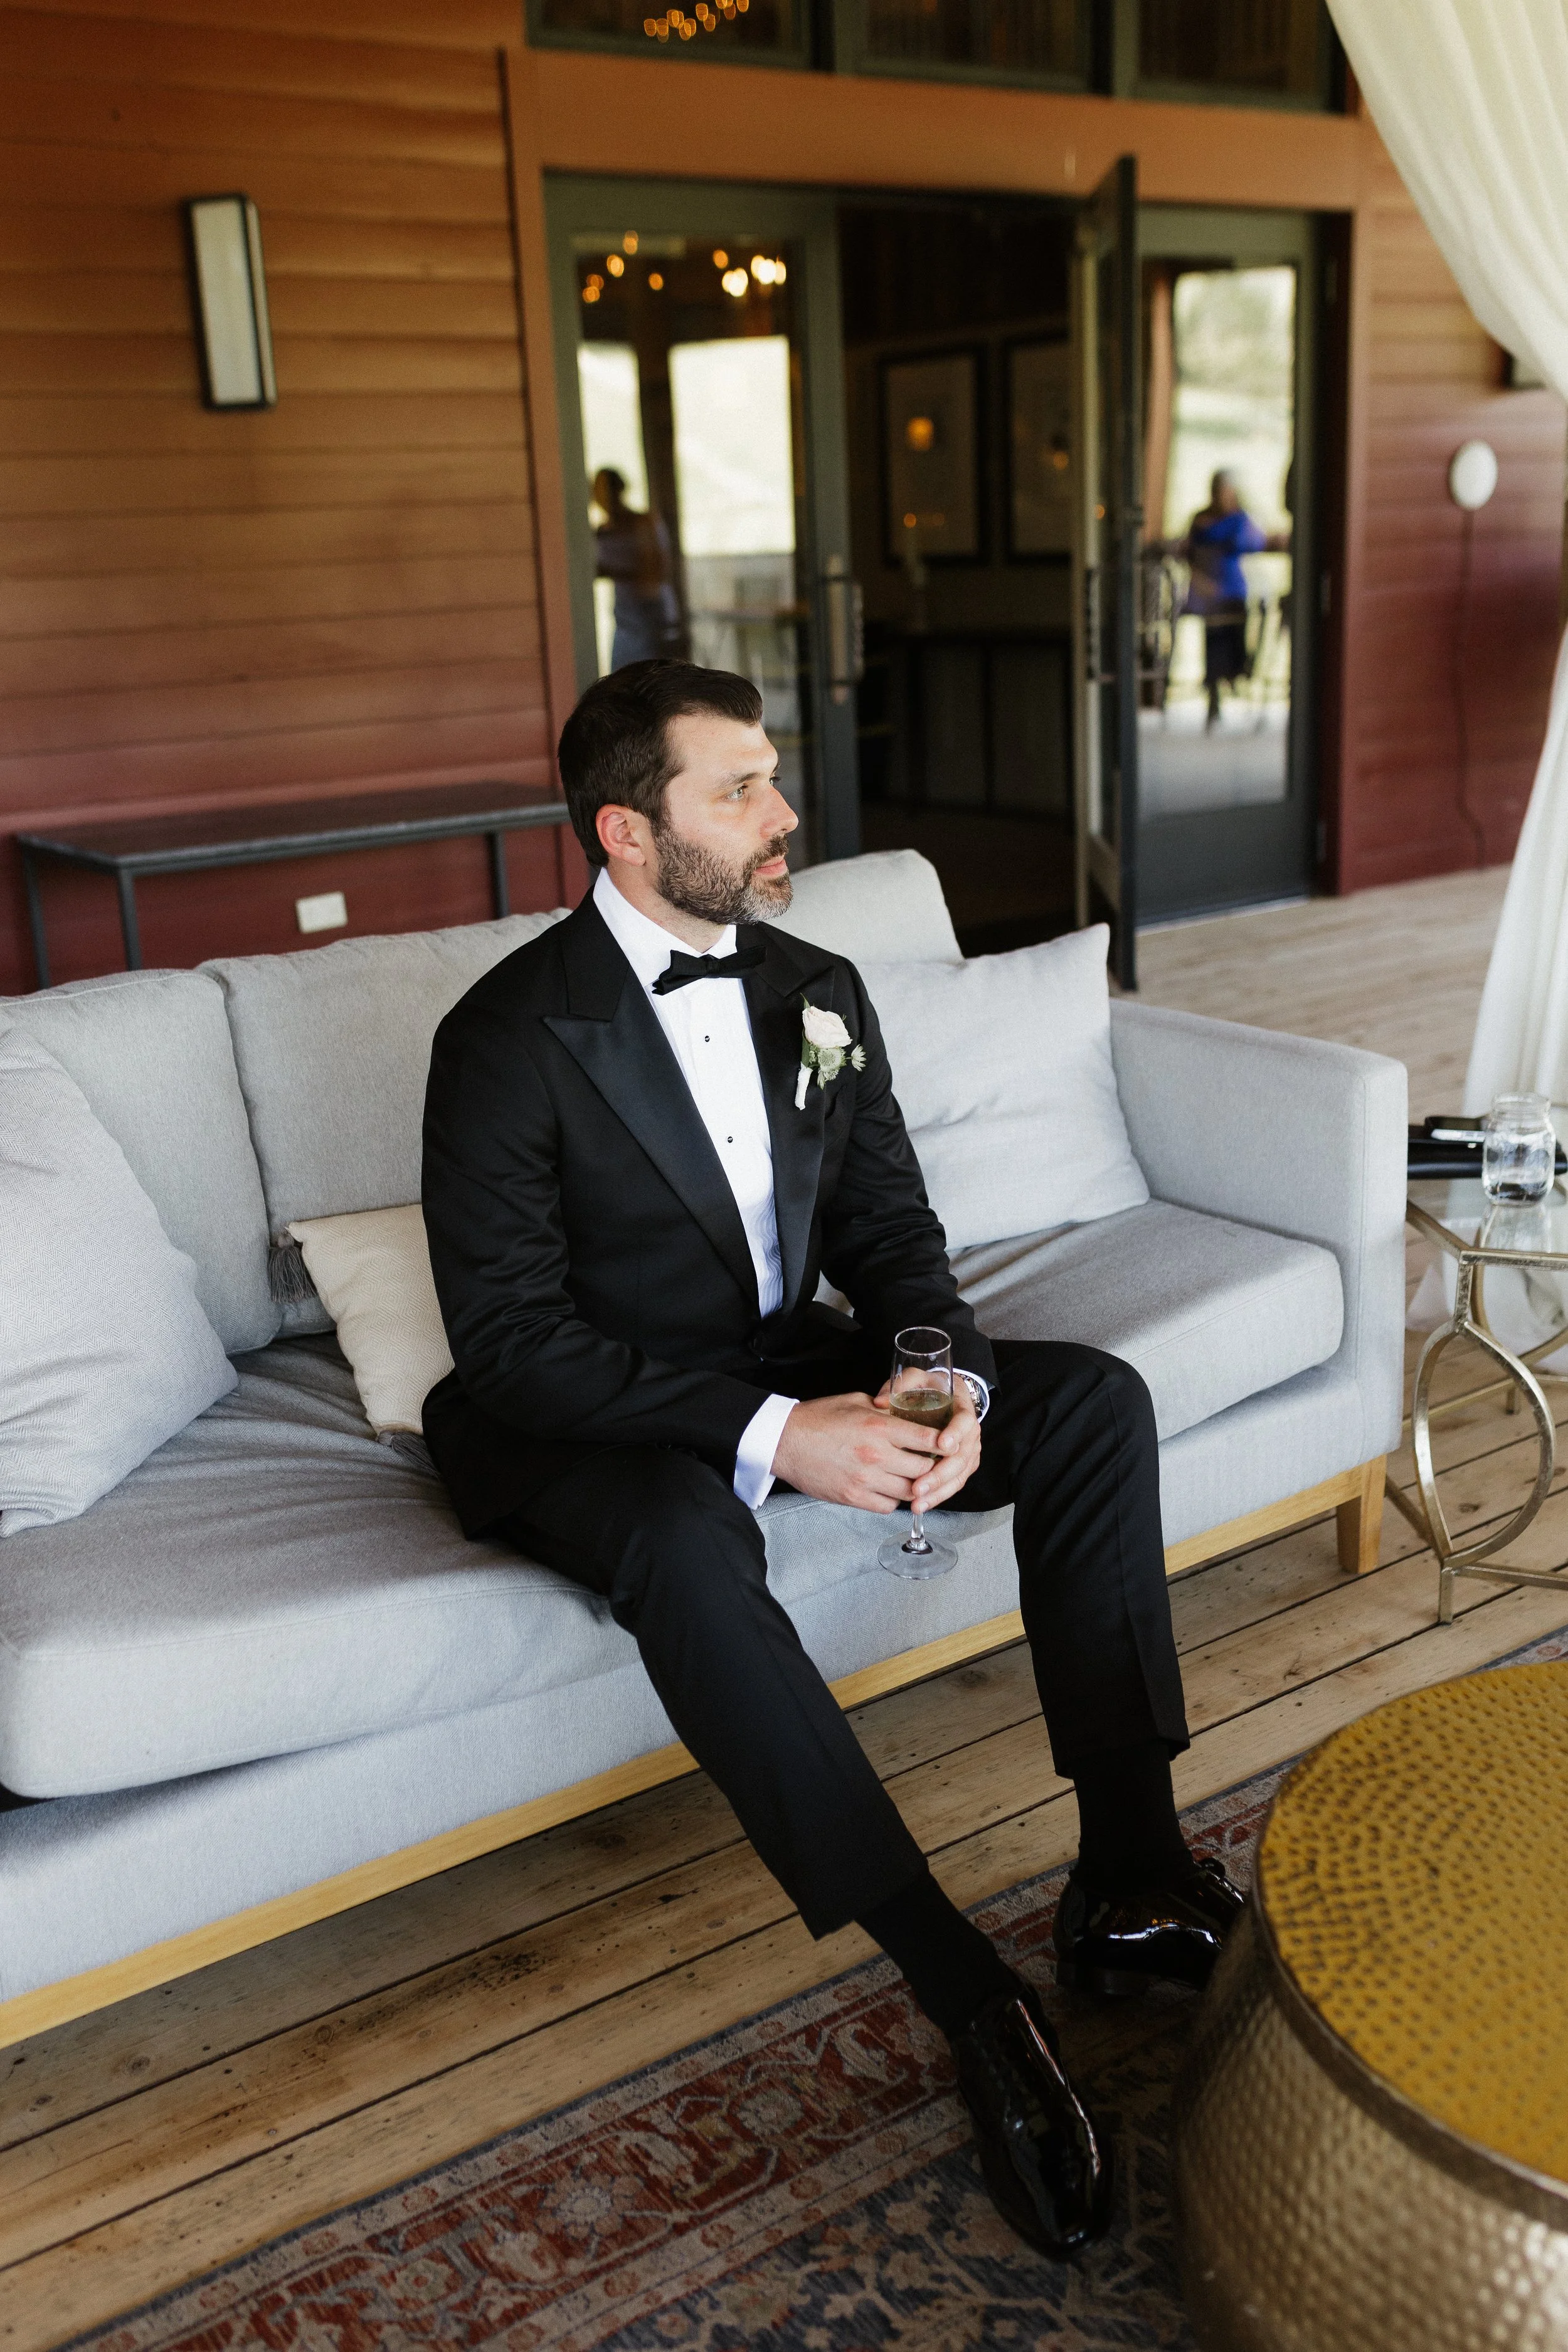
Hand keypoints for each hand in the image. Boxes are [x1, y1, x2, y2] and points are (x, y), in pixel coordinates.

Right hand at [771, 1384, 980, 1513]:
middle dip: (931, 1466)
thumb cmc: (817, 1418)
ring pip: (909, 1492)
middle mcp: (876, 1455)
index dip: (943, 1442)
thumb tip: (906, 1416)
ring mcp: (865, 1480)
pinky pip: (887, 1506)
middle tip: (932, 1463)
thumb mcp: (855, 1402)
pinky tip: (888, 1488)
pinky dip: (892, 1499)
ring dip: (913, 1485)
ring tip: (910, 1477)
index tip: (949, 1444)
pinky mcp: (852, 1498)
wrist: (783, 1441)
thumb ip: (884, 1411)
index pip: (927, 1438)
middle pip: (924, 1469)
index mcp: (878, 1426)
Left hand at [873, 1375, 981, 1512]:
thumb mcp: (917, 1379)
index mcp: (962, 1408)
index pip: (965, 1421)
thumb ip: (901, 1386)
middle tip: (919, 1486)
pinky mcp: (961, 1466)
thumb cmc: (929, 1389)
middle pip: (962, 1457)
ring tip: (917, 1502)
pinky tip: (922, 1505)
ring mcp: (967, 1451)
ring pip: (959, 1475)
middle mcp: (969, 1433)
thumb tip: (880, 1403)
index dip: (956, 1432)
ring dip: (939, 1491)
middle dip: (941, 1474)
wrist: (945, 1397)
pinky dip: (939, 1496)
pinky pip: (954, 1484)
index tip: (942, 1443)